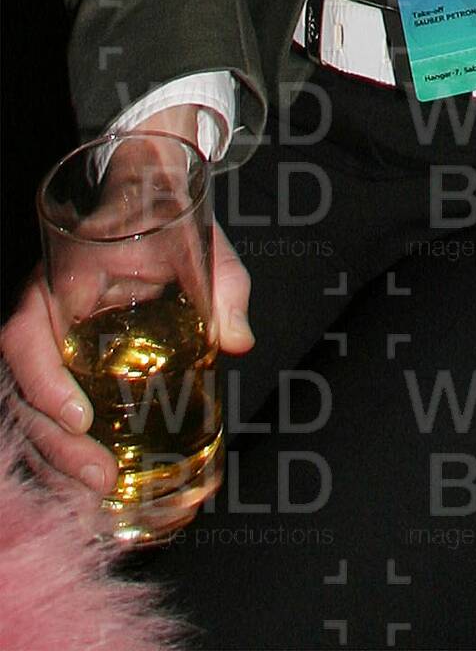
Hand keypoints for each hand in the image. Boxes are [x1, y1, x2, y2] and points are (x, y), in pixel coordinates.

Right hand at [1, 110, 253, 500]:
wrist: (148, 197)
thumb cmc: (168, 218)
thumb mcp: (202, 242)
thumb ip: (224, 287)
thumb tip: (239, 341)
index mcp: (61, 279)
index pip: (23, 336)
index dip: (42, 383)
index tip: (80, 418)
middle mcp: (41, 316)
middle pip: (20, 390)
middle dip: (54, 444)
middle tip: (101, 478)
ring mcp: (48, 344)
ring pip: (26, 409)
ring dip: (55, 458)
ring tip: (99, 493)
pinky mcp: (64, 364)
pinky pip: (47, 411)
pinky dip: (62, 450)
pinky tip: (94, 483)